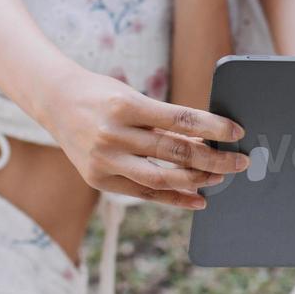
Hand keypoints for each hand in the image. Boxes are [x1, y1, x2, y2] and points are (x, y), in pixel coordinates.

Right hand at [43, 69, 249, 208]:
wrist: (55, 102)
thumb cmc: (103, 95)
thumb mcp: (133, 97)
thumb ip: (164, 121)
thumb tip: (205, 140)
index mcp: (126, 106)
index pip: (180, 120)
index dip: (212, 127)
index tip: (236, 132)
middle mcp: (113, 135)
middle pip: (174, 152)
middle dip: (212, 159)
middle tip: (239, 162)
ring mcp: (104, 160)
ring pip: (160, 178)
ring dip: (196, 180)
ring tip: (219, 177)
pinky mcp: (98, 179)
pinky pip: (143, 193)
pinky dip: (173, 197)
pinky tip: (197, 198)